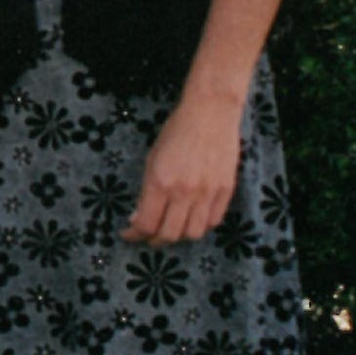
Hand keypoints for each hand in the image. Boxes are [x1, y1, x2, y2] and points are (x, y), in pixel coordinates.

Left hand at [127, 92, 246, 245]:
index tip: (129, 233)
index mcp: (160, 183)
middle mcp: (184, 192)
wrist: (210, 114)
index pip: (146, 224)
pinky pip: (213, 221)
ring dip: (179, 236)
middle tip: (149, 237)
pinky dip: (201, 226)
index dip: (134, 235)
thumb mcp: (151, 160)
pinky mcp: (226, 190)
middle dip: (155, 240)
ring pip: (193, 233)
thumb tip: (139, 218)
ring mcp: (208, 192)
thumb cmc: (175, 133)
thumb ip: (147, 191)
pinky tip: (191, 219)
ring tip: (171, 229)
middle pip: (169, 234)